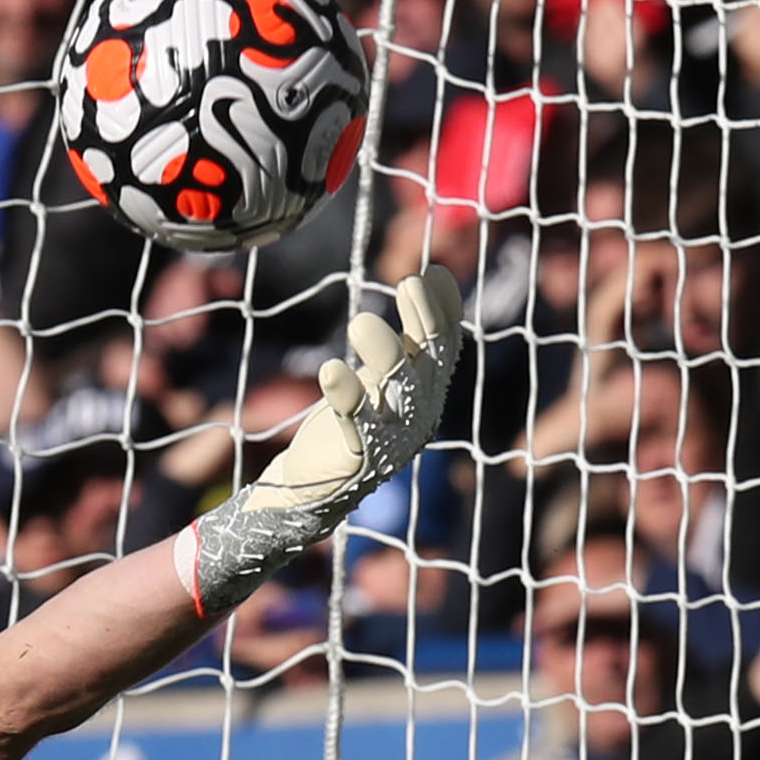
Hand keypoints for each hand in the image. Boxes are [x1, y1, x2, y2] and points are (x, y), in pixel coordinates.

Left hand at [256, 265, 465, 524]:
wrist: (314, 486)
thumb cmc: (351, 422)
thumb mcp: (384, 377)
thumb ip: (407, 340)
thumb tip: (428, 278)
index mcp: (428, 392)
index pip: (445, 345)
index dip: (443, 309)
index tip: (432, 273)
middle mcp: (418, 412)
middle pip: (428, 360)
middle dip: (423, 320)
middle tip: (408, 283)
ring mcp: (391, 435)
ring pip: (395, 387)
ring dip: (382, 351)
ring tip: (361, 321)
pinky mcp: (358, 455)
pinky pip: (355, 420)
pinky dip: (345, 394)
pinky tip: (331, 369)